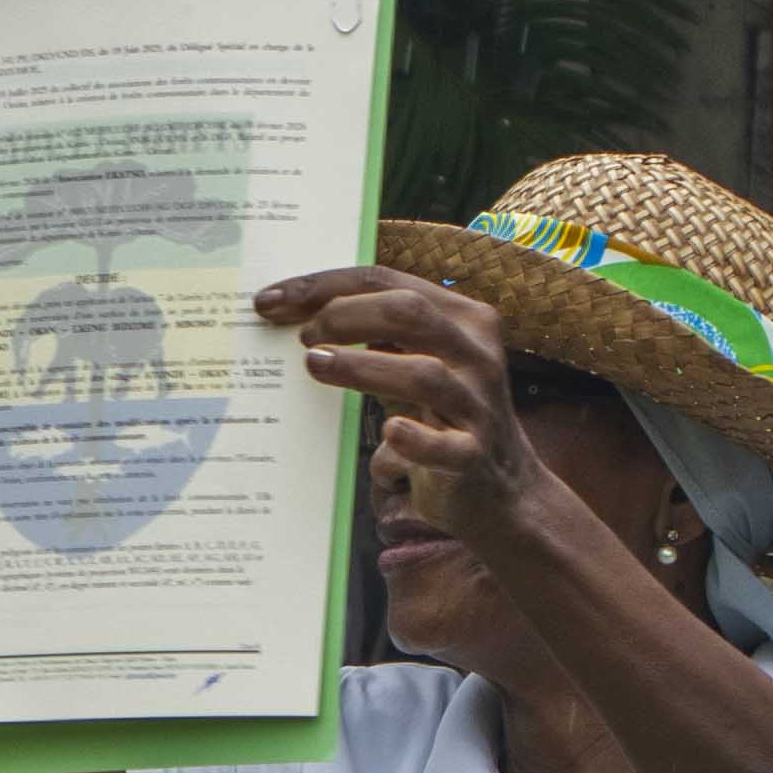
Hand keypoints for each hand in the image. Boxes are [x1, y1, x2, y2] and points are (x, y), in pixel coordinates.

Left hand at [253, 266, 565, 549]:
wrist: (501, 491)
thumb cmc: (440, 417)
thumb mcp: (415, 364)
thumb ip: (374, 337)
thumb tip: (292, 313)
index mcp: (462, 318)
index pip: (386, 282)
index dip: (324, 285)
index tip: (271, 300)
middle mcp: (476, 354)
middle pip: (408, 312)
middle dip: (344, 316)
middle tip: (301, 337)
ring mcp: (477, 406)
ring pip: (422, 374)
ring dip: (361, 367)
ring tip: (314, 365)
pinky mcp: (473, 457)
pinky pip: (443, 446)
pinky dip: (413, 440)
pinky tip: (388, 432)